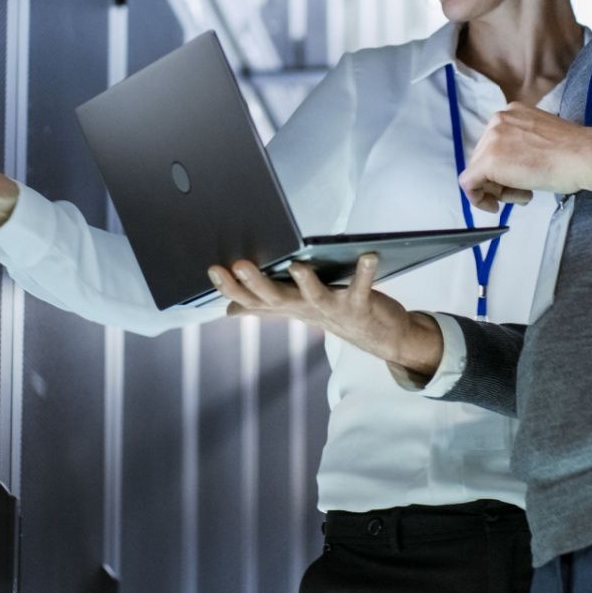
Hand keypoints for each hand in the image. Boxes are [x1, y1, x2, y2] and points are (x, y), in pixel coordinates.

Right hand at [208, 254, 445, 379]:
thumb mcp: (296, 309)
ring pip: (315, 297)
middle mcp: (306, 309)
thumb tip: (229, 310)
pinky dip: (365, 272)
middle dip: (256, 284)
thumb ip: (264, 306)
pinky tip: (369, 256)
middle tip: (239, 264)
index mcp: (289, 306)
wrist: (378, 336)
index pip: (252, 299)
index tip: (212, 269)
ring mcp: (333, 309)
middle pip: (276, 298)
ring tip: (297, 266)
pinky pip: (362, 288)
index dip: (231, 287)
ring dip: (306, 283)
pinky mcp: (360, 305)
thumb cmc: (334, 314)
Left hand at [458, 103, 591, 211]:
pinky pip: (468, 183)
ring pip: (478, 171)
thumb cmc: (573, 153)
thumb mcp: (542, 139)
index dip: (503, 168)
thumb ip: (523, 145)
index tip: (516, 180)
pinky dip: (477, 198)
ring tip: (525, 194)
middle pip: (484, 157)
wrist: (583, 156)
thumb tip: (512, 164)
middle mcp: (497, 120)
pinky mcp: (488, 161)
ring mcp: (491, 139)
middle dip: (499, 180)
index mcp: (512, 112)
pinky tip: (495, 206)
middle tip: (522, 192)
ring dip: (498, 190)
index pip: (495, 144)